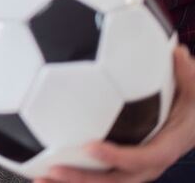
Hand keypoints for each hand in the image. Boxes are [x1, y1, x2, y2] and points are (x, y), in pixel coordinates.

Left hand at [37, 45, 194, 182]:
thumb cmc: (192, 103)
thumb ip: (185, 72)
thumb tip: (176, 50)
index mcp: (168, 145)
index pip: (144, 157)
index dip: (118, 155)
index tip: (91, 146)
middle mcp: (149, 162)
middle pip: (117, 179)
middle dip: (85, 179)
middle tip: (54, 171)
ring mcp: (135, 167)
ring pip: (105, 182)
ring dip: (73, 182)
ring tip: (40, 178)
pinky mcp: (122, 164)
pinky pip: (99, 174)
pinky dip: (75, 173)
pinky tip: (44, 170)